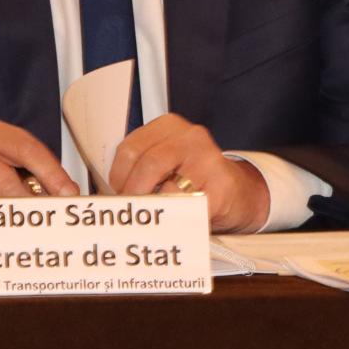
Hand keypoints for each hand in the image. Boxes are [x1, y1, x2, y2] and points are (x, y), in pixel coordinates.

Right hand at [0, 117, 78, 235]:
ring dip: (15, 226)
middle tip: (55, 224)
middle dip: (35, 208)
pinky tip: (3, 242)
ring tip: (34, 236)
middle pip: (11, 185)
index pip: (28, 149)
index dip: (52, 174)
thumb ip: (21, 165)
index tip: (69, 195)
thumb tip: (62, 192)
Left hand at [108, 114, 269, 232]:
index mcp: (169, 126)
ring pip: (167, 188)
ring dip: (153, 209)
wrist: (238, 193)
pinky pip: (188, 209)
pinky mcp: (221, 188)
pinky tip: (172, 223)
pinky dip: (175, 220)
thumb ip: (140, 166)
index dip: (118, 175)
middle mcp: (190, 137)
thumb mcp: (166, 160)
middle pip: (147, 165)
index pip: (130, 148)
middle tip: (130, 209)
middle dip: (133, 193)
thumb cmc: (193, 178)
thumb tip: (110, 191)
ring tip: (149, 217)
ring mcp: (208, 161)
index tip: (116, 191)